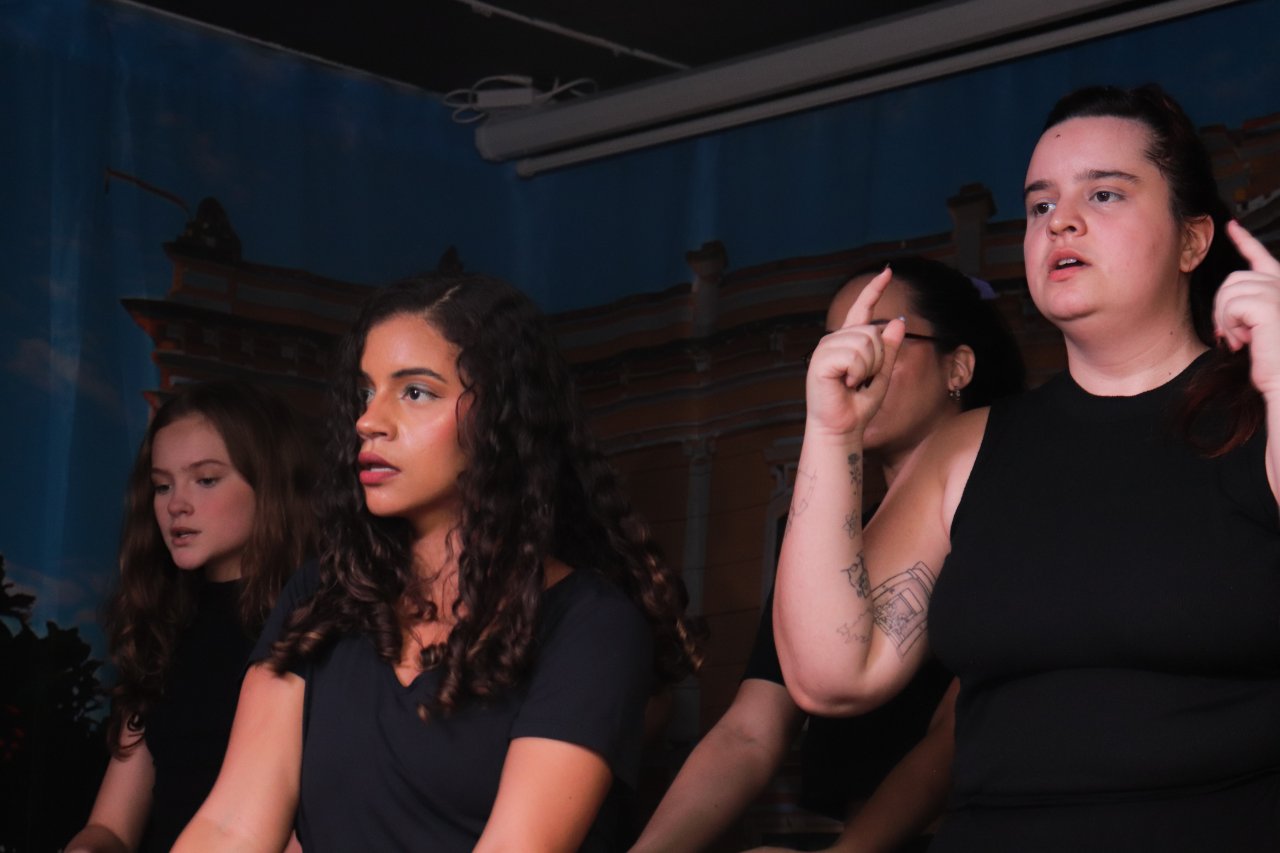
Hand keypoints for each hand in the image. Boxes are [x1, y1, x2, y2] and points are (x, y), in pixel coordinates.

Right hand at [805, 268, 904, 437]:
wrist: (842, 427)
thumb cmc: (859, 404)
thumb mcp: (883, 373)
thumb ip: (890, 349)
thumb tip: (897, 320)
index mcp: (848, 341)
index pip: (862, 309)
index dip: (874, 290)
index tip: (888, 271)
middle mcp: (834, 340)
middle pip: (871, 332)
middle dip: (878, 359)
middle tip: (862, 380)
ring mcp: (826, 348)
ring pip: (865, 343)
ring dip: (868, 368)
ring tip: (854, 383)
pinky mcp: (821, 360)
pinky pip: (854, 356)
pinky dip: (857, 374)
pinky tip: (846, 384)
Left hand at [1216, 221, 1279, 396]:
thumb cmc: (1273, 360)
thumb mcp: (1256, 328)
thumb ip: (1246, 307)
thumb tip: (1226, 301)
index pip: (1261, 258)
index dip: (1245, 241)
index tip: (1232, 226)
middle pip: (1232, 280)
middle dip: (1224, 309)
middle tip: (1235, 335)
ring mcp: (1278, 292)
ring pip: (1228, 292)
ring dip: (1227, 320)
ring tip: (1243, 340)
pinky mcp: (1269, 304)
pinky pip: (1231, 304)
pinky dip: (1231, 324)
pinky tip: (1245, 340)